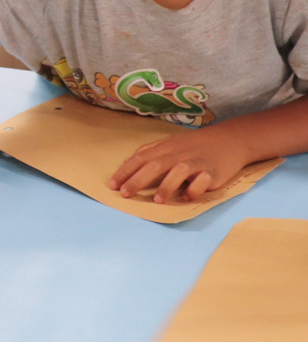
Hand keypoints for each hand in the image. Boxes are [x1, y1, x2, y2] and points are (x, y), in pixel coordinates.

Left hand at [108, 127, 249, 204]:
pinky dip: (194, 189)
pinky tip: (186, 197)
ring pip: (179, 171)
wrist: (229, 140)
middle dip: (138, 180)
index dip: (125, 171)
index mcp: (164, 148)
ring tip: (157, 201)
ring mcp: (196, 162)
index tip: (112, 185)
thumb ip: (148, 154)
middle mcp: (178, 154)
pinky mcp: (213, 172)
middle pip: (155, 165)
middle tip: (125, 194)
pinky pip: (202, 180)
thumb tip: (125, 166)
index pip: (140, 158)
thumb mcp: (168, 144)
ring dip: (166, 186)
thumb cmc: (192, 145)